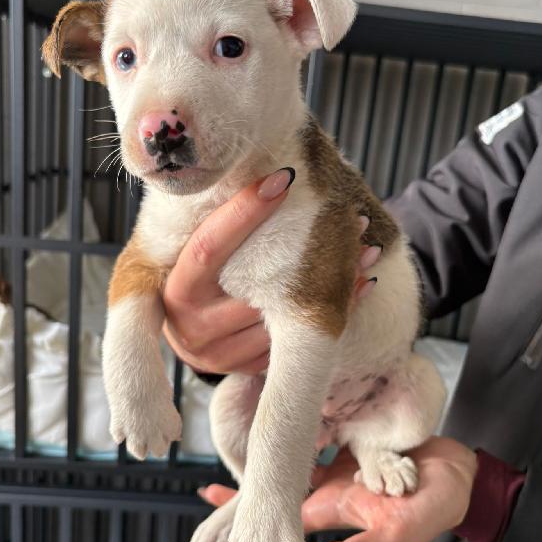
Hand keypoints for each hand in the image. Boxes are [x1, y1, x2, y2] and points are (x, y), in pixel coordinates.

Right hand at [163, 170, 379, 374]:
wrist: (186, 337)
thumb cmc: (194, 281)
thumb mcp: (190, 257)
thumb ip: (214, 228)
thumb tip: (269, 171)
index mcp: (176, 291)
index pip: (209, 247)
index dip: (245, 212)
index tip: (284, 178)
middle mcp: (193, 328)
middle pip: (257, 288)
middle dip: (306, 253)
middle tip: (350, 219)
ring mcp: (221, 355)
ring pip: (285, 320)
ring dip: (332, 287)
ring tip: (365, 252)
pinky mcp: (247, 370)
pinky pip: (296, 342)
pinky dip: (330, 313)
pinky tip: (358, 286)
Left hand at [199, 436, 476, 541]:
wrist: (457, 476)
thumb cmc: (430, 512)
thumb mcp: (390, 540)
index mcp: (331, 512)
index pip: (278, 520)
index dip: (246, 524)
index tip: (210, 528)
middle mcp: (328, 491)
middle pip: (278, 494)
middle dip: (245, 498)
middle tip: (207, 492)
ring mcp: (339, 467)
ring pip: (292, 468)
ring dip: (265, 468)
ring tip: (235, 466)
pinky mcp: (351, 445)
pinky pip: (317, 440)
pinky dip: (296, 440)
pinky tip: (280, 435)